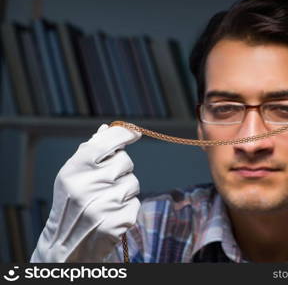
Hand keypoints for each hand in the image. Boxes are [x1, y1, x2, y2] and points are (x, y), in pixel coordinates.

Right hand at [31, 124, 141, 261]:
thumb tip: (107, 129)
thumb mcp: (71, 176)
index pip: (106, 142)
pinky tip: (111, 214)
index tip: (134, 133)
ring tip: (107, 200)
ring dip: (126, 189)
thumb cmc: (70, 204)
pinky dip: (127, 207)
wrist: (65, 245)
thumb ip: (89, 151)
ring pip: (134, 182)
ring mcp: (105, 205)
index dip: (124, 134)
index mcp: (74, 170)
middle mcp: (88, 186)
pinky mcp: (118, 221)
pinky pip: (136, 202)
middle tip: (108, 181)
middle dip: (121, 169)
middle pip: (126, 161)